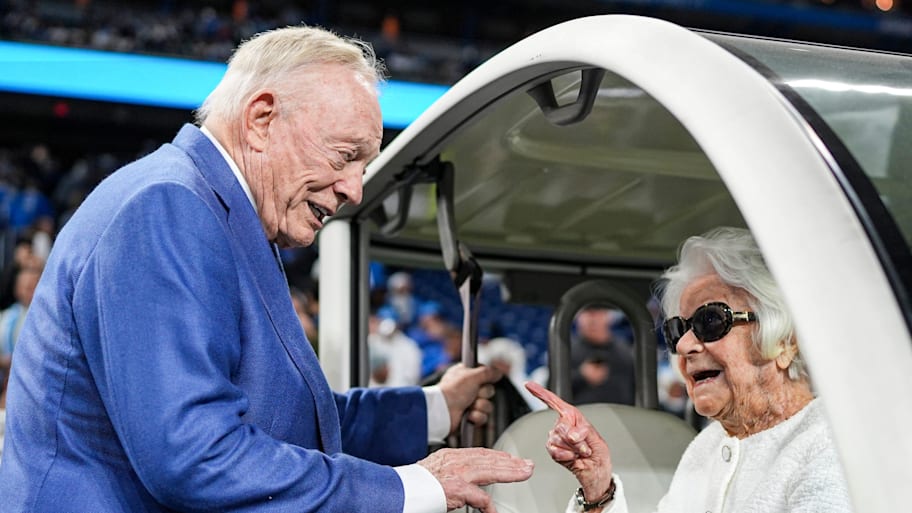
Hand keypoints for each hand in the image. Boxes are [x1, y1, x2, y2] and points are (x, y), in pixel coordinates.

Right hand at [418, 447, 533, 511]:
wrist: (398, 490)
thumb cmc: (413, 485)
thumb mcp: (435, 471)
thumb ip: (451, 471)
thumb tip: (463, 479)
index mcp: (450, 456)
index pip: (481, 453)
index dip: (499, 456)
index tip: (512, 458)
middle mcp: (456, 461)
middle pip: (490, 459)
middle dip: (511, 462)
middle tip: (528, 465)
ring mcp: (457, 473)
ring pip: (491, 470)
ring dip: (511, 473)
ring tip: (525, 474)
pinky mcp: (457, 489)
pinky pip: (480, 498)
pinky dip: (489, 507)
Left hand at [438, 363, 501, 434]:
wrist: (442, 411)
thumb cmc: (453, 391)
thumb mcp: (472, 375)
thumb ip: (488, 372)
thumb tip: (499, 372)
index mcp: (466, 375)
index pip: (485, 374)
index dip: (485, 377)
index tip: (481, 378)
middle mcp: (468, 388)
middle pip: (489, 390)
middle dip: (483, 393)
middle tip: (474, 393)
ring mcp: (469, 403)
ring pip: (488, 405)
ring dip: (480, 406)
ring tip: (469, 406)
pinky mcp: (470, 417)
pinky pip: (483, 417)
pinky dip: (476, 416)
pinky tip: (468, 415)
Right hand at [524, 381, 612, 501]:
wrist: (594, 472)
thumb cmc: (598, 455)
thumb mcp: (597, 439)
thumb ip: (584, 432)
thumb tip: (571, 434)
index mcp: (573, 416)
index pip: (555, 402)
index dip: (541, 393)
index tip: (529, 385)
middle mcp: (562, 425)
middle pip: (561, 426)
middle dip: (576, 439)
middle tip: (584, 446)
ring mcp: (555, 438)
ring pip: (558, 439)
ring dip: (573, 449)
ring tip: (580, 452)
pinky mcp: (552, 450)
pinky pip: (555, 450)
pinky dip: (567, 456)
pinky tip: (572, 457)